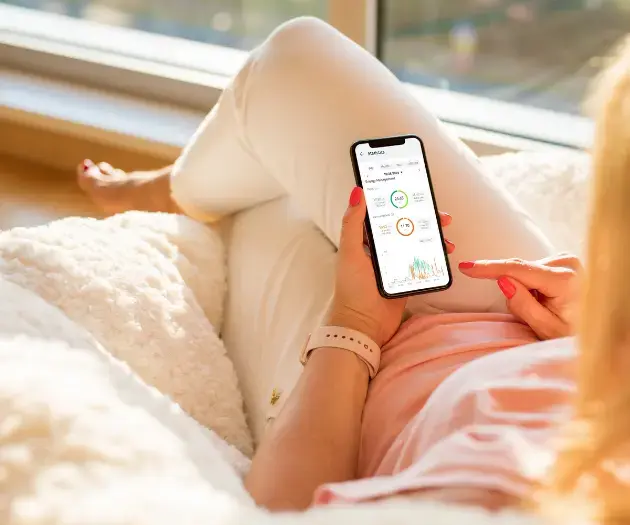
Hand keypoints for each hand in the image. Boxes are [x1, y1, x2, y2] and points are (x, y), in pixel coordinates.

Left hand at [327, 187, 453, 346]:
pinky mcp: (406, 279)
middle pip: (406, 227)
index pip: (384, 215)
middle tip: (442, 217)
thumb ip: (352, 223)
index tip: (416, 194)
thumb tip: (358, 191)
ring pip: (418, 243)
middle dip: (425, 220)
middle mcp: (381, 250)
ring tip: (447, 237)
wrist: (363, 326)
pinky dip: (435, 257)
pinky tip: (445, 253)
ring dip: (434, 238)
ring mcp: (395, 264)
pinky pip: (424, 263)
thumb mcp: (350, 252)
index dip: (400, 202)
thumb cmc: (352, 289)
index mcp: (365, 240)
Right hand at [458, 254, 581, 339]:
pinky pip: (534, 269)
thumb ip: (523, 304)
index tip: (467, 267)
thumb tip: (503, 281)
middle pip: (519, 271)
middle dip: (515, 289)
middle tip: (532, 312)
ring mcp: (567, 259)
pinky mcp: (564, 260)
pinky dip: (533, 284)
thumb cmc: (576, 333)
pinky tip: (548, 297)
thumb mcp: (546, 327)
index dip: (489, 268)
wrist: (600, 329)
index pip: (517, 269)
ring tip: (544, 307)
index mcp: (565, 280)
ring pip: (525, 271)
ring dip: (525, 288)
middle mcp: (567, 262)